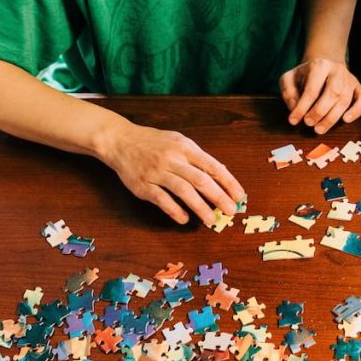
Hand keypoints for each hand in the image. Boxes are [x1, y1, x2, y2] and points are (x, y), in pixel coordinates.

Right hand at [98, 123, 244, 224]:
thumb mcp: (178, 142)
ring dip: (200, 207)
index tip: (239, 196)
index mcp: (184, 147)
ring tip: (211, 220)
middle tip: (230, 211)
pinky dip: (175, 211)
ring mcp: (157, 172)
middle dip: (218, 197)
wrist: (120, 141)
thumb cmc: (154, 143)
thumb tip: (221, 173)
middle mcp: (172, 159)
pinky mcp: (143, 185)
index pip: (211, 166)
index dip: (228, 182)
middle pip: (200, 180)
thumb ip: (197, 157)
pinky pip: (162, 200)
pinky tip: (185, 219)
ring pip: (183, 191)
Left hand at [280, 57, 360, 133]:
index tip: (293, 120)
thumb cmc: (305, 75)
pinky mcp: (358, 87)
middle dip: (319, 112)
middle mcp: (337, 70)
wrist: (325, 64)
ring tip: (319, 129)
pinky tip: (346, 120)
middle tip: (309, 123)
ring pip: (345, 99)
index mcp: (320, 65)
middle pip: (333, 93)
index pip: (312, 89)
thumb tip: (294, 109)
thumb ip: (288, 93)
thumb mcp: (290, 78)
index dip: (302, 107)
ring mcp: (350, 79)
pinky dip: (357, 111)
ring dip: (332, 117)